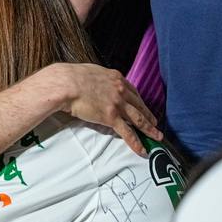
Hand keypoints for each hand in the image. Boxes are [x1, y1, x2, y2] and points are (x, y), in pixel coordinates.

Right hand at [42, 64, 161, 155]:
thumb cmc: (70, 76)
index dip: (139, 101)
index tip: (142, 106)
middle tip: (155, 124)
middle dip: (149, 116)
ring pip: (138, 119)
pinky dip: (136, 142)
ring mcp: (118, 104)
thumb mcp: (90, 71)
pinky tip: (142, 149)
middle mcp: (121, 91)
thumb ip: (98, 78)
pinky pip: (127, 132)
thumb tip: (94, 83)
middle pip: (139, 105)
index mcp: (116, 78)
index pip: (132, 92)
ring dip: (149, 129)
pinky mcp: (111, 117)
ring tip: (156, 137)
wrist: (65, 83)